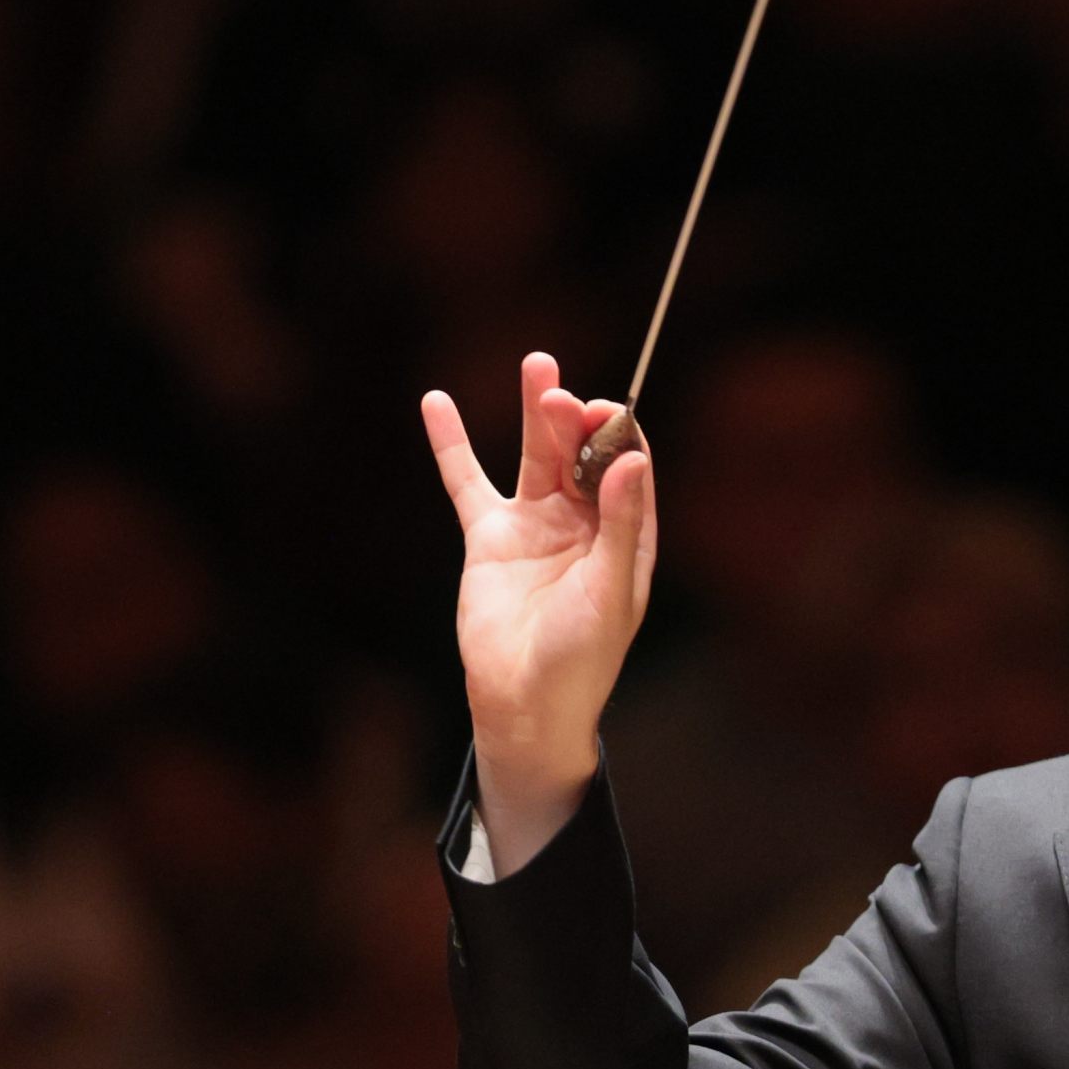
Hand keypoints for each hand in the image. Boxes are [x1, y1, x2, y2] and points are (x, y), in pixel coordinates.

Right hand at [430, 351, 656, 872]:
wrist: (524, 703)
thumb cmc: (583, 658)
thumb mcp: (611, 591)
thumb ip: (620, 526)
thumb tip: (632, 461)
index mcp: (626, 533)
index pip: (627, 466)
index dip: (618, 434)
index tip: (606, 412)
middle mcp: (584, 521)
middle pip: (581, 452)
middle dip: (574, 418)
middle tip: (559, 391)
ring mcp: (536, 525)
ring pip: (535, 456)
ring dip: (536, 412)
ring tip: (538, 364)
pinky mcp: (490, 538)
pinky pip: (468, 483)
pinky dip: (452, 445)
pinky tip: (437, 403)